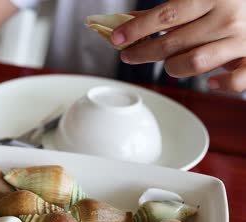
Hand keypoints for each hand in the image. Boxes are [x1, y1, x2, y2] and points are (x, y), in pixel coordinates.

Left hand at [112, 0, 245, 92]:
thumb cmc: (228, 3)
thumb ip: (166, 12)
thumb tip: (128, 21)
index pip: (165, 16)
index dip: (137, 29)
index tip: (117, 38)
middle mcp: (227, 18)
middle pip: (173, 43)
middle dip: (144, 52)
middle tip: (130, 56)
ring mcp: (242, 40)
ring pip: (193, 63)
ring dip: (174, 67)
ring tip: (170, 64)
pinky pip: (236, 81)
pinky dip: (221, 85)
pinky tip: (210, 82)